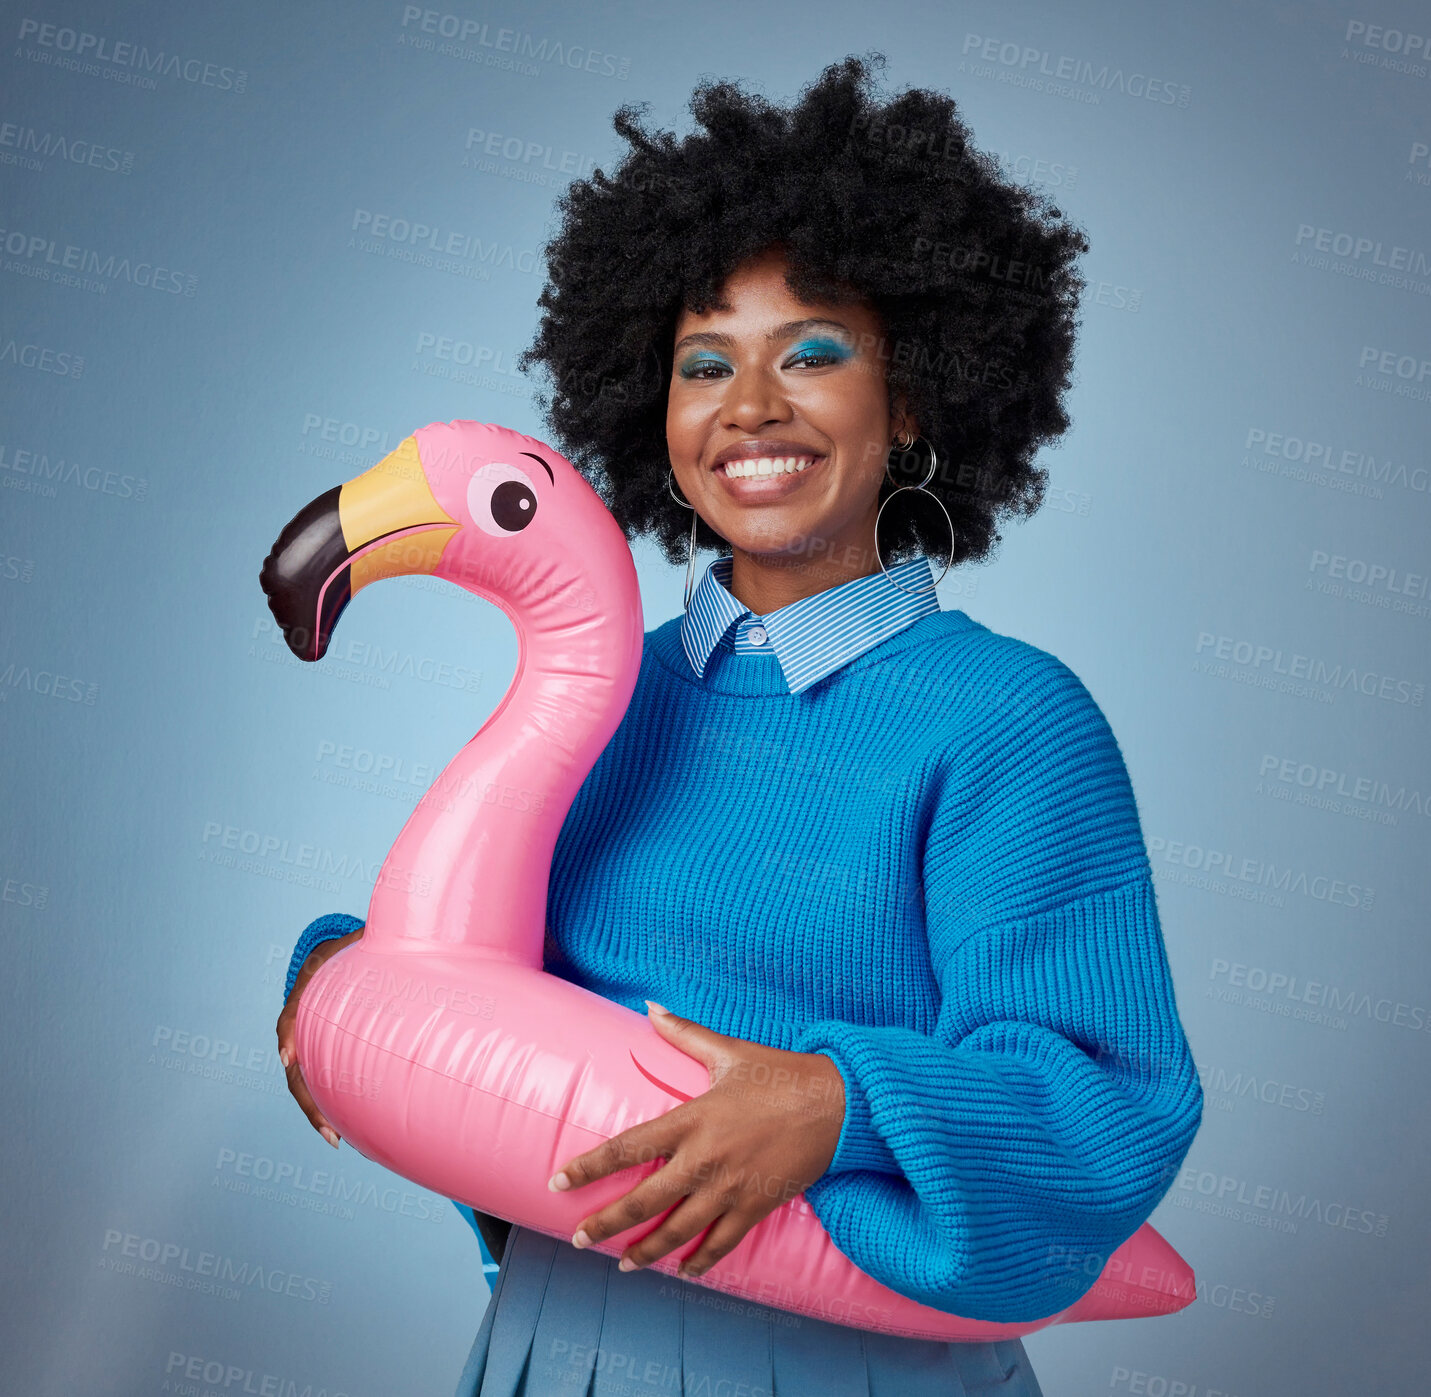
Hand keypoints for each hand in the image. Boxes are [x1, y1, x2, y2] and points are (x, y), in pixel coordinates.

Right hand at [275, 926, 364, 1148]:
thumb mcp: (355, 941)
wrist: (332, 961)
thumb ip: (368, 936)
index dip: (288, 1037)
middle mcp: (298, 1028)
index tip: (290, 1058)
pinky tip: (344, 1130)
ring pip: (303, 1085)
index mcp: (302, 999)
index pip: (288, 1020)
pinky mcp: (317, 1058)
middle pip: (294, 1069)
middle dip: (307, 1099)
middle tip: (328, 1128)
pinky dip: (327, 1108)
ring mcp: (305, 1047)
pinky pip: (317, 1085)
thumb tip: (385, 927)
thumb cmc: (348, 952)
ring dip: (316, 1113)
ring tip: (336, 1140)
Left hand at [548, 1001, 845, 1279]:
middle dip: (606, 1224)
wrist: (837, 1103)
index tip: (558, 1182)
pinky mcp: (756, 1206)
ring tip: (623, 1264)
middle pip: (644, 1201)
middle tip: (580, 1239)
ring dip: (647, 1251)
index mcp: (692, 1118)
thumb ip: (684, 1032)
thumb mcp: (728, 1051)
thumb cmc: (780, 1074)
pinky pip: (721, 1243)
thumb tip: (650, 1006)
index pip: (627, 1147)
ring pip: (678, 1231)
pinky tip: (682, 1270)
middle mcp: (705, 1159)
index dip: (589, 1167)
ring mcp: (730, 1188)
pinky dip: (699, 1261)